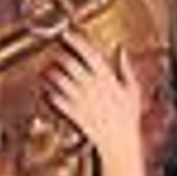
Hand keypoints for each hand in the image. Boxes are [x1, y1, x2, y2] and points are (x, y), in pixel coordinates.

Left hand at [41, 29, 143, 166]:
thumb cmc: (127, 117)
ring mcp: (80, 100)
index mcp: (107, 78)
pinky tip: (44, 89)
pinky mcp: (71, 113)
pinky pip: (53, 98)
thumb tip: (121, 49)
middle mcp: (92, 87)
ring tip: (45, 69)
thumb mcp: (132, 89)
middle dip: (59, 55)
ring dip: (49, 72)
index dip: (76, 40)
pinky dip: (46, 91)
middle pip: (69, 63)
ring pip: (58, 79)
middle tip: (54, 52)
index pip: (89, 53)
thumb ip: (126, 68)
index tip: (66, 33)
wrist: (119, 142)